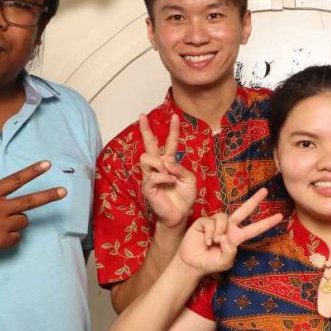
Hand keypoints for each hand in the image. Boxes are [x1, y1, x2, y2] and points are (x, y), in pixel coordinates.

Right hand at [0, 161, 66, 258]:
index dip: (33, 171)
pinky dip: (9, 237)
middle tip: (63, 191)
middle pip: (30, 201)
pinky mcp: (1, 241)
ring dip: (15, 223)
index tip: (47, 164)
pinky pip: (17, 237)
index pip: (16, 179)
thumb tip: (18, 209)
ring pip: (23, 221)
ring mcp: (0, 225)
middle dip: (49, 196)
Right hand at [139, 114, 196, 228]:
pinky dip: (163, 177)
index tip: (175, 116)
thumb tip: (166, 163)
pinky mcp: (147, 186)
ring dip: (159, 163)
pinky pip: (152, 176)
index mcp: (169, 163)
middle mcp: (158, 166)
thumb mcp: (189, 179)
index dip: (173, 130)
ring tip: (168, 174)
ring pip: (146, 158)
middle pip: (149, 145)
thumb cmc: (184, 196)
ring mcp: (150, 176)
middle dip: (145, 130)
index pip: (170, 143)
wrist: (180, 214)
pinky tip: (169, 182)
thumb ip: (180, 168)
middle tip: (141, 116)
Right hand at [176, 188, 282, 274]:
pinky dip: (209, 233)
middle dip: (254, 200)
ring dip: (219, 231)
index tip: (280, 217)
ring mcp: (217, 223)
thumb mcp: (224, 262)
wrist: (192, 263)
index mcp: (237, 237)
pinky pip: (210, 222)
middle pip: (244, 210)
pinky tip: (206, 241)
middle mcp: (229, 227)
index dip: (267, 223)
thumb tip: (227, 237)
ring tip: (213, 243)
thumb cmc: (210, 263)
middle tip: (265, 190)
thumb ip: (230, 252)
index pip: (255, 229)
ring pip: (224, 217)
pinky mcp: (204, 221)